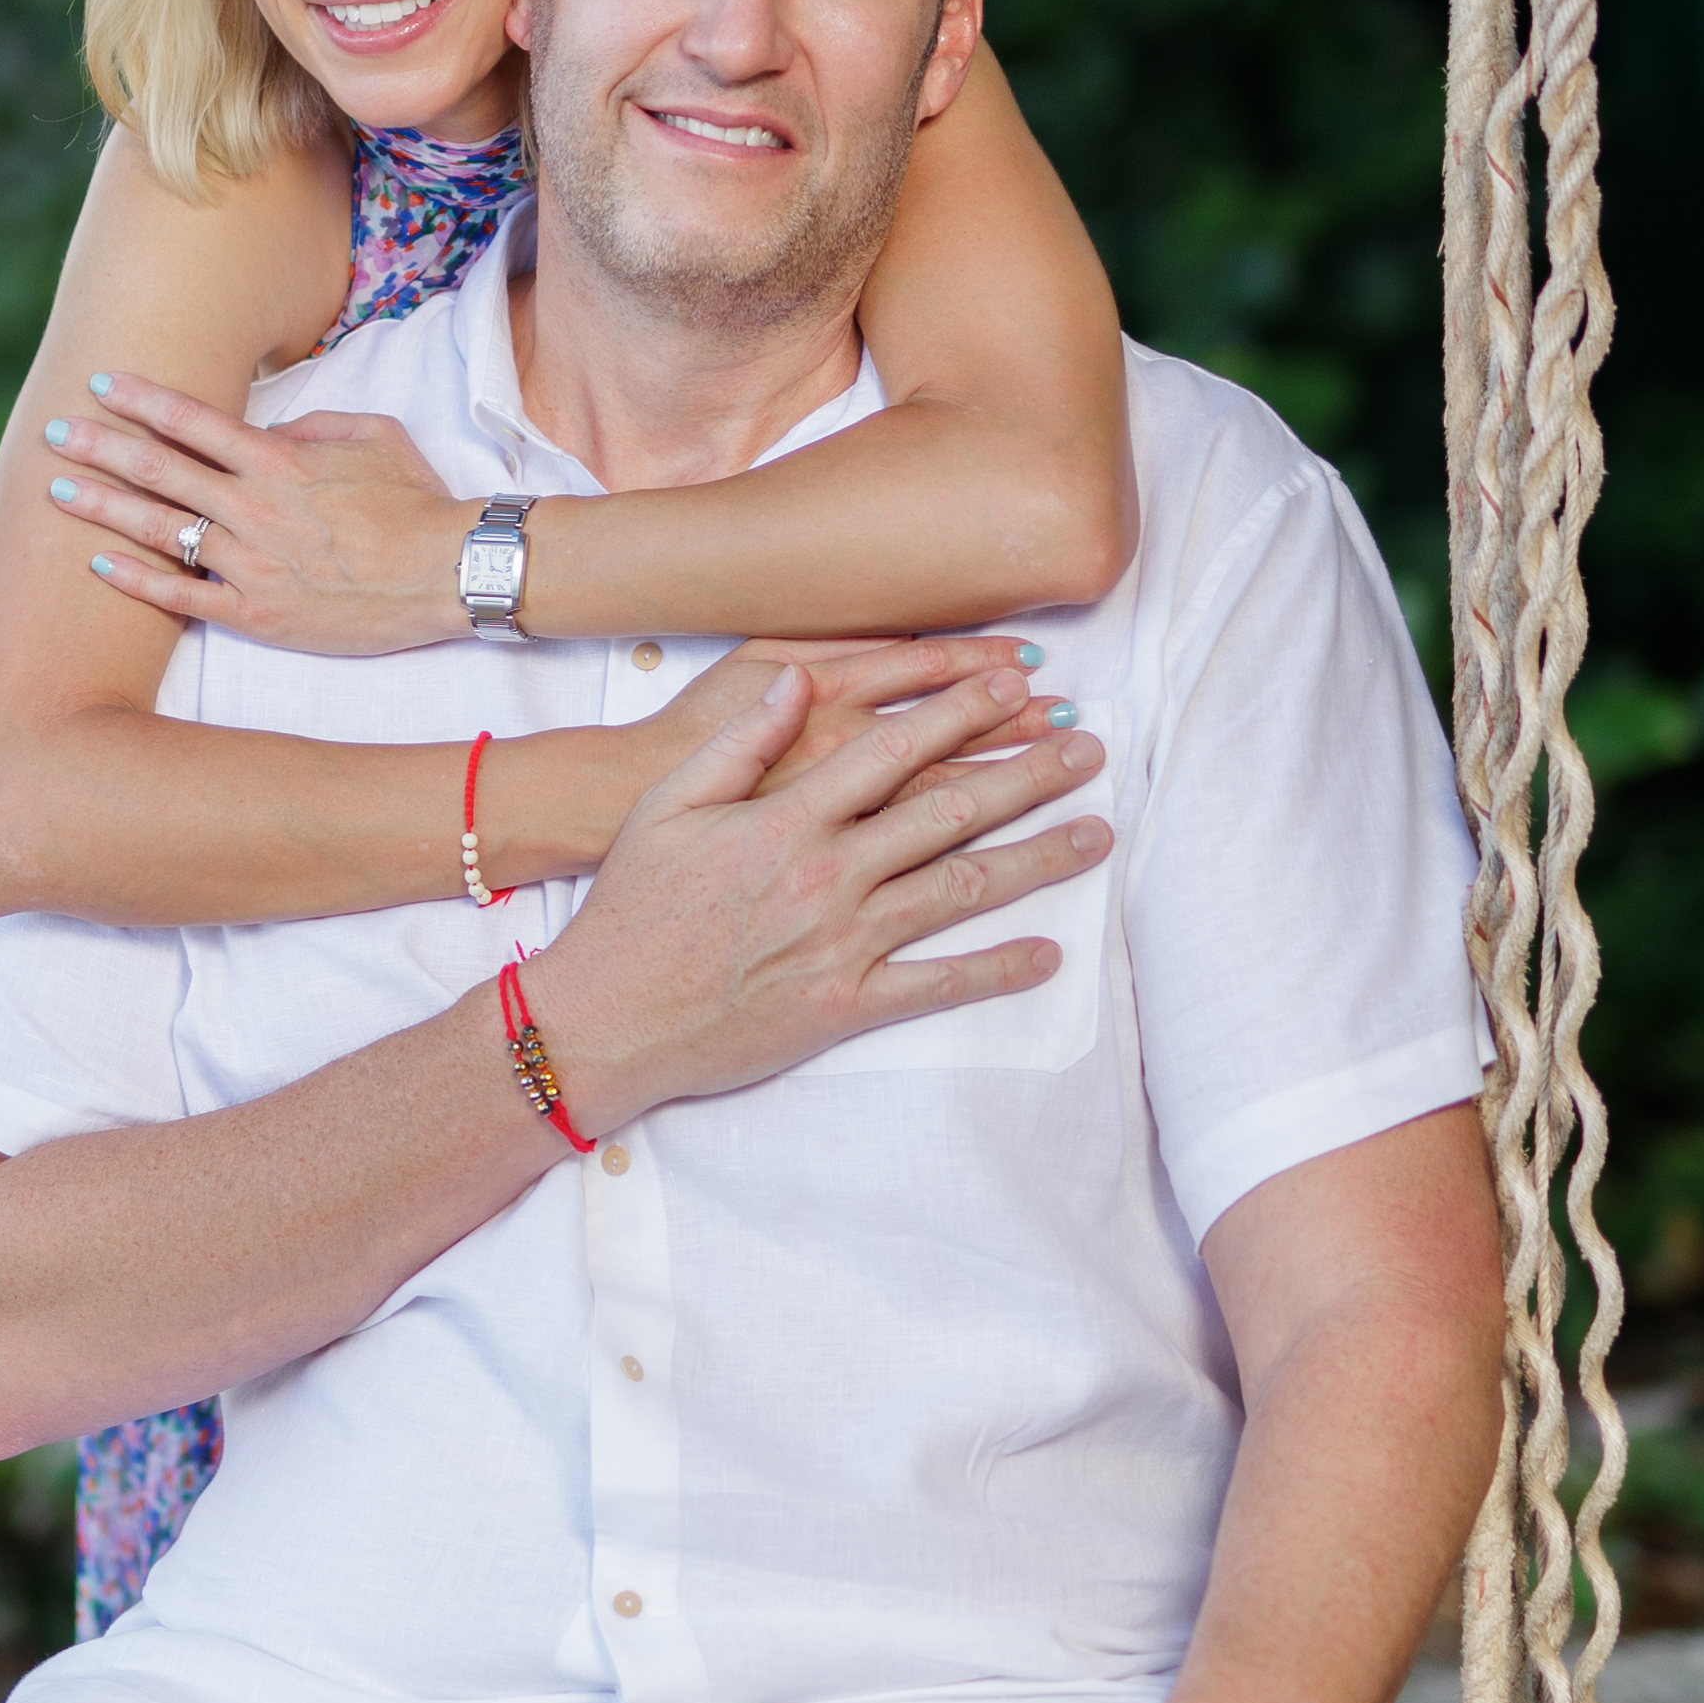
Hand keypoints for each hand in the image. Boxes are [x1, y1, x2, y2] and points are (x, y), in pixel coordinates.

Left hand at [35, 376, 476, 654]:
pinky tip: (99, 562)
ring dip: (102, 507)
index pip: (193, 421)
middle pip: (159, 470)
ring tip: (56, 491)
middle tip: (55, 431)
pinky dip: (137, 578)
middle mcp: (253, 507)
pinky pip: (182, 595)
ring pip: (160, 529)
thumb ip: (318, 424)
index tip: (100, 383)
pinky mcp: (256, 613)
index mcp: (279, 460)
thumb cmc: (418, 503)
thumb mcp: (377, 437)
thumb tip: (275, 428)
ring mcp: (250, 562)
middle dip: (101, 447)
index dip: (141, 400)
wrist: (449, 574)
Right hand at [523, 663, 1104, 1117]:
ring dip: (1037, 859)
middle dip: (1028, 774)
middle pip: (949, 810)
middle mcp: (828, 874)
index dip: (963, 714)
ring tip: (1095, 835)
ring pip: (961, 888)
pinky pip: (939, 985)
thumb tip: (800, 685)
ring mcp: (844, 942)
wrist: (608, 1017)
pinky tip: (1047, 953)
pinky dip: (997, 970)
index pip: (894, 750)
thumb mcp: (670, 805)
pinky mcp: (848, 1004)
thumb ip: (743, 742)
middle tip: (1088, 751)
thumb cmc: (632, 907)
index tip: (1017, 688)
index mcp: (787, 817)